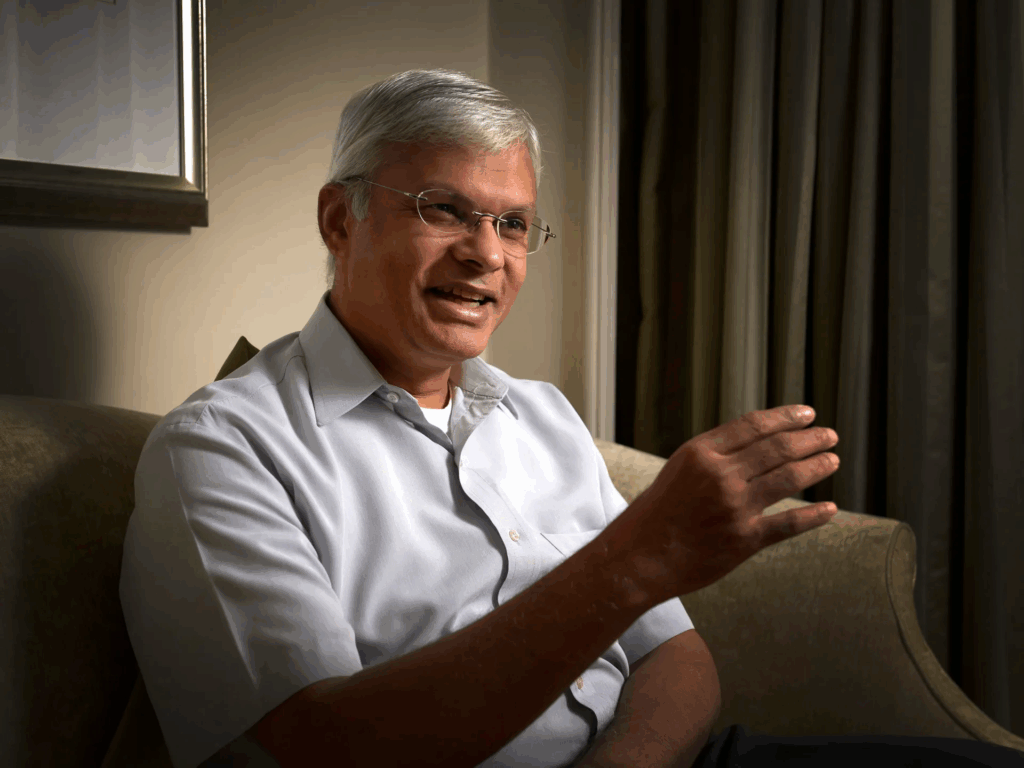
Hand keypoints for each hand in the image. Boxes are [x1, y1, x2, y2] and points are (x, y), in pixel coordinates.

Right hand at [620, 405, 839, 602]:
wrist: (640, 557)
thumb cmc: (659, 511)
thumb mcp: (681, 468)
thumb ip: (717, 454)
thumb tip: (763, 440)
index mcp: (700, 453)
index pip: (754, 425)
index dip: (786, 417)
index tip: (808, 414)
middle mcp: (719, 476)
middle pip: (778, 448)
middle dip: (810, 439)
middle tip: (830, 435)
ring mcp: (734, 508)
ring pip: (789, 479)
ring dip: (817, 467)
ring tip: (832, 460)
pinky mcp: (743, 540)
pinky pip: (788, 524)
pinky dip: (814, 516)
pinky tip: (830, 509)